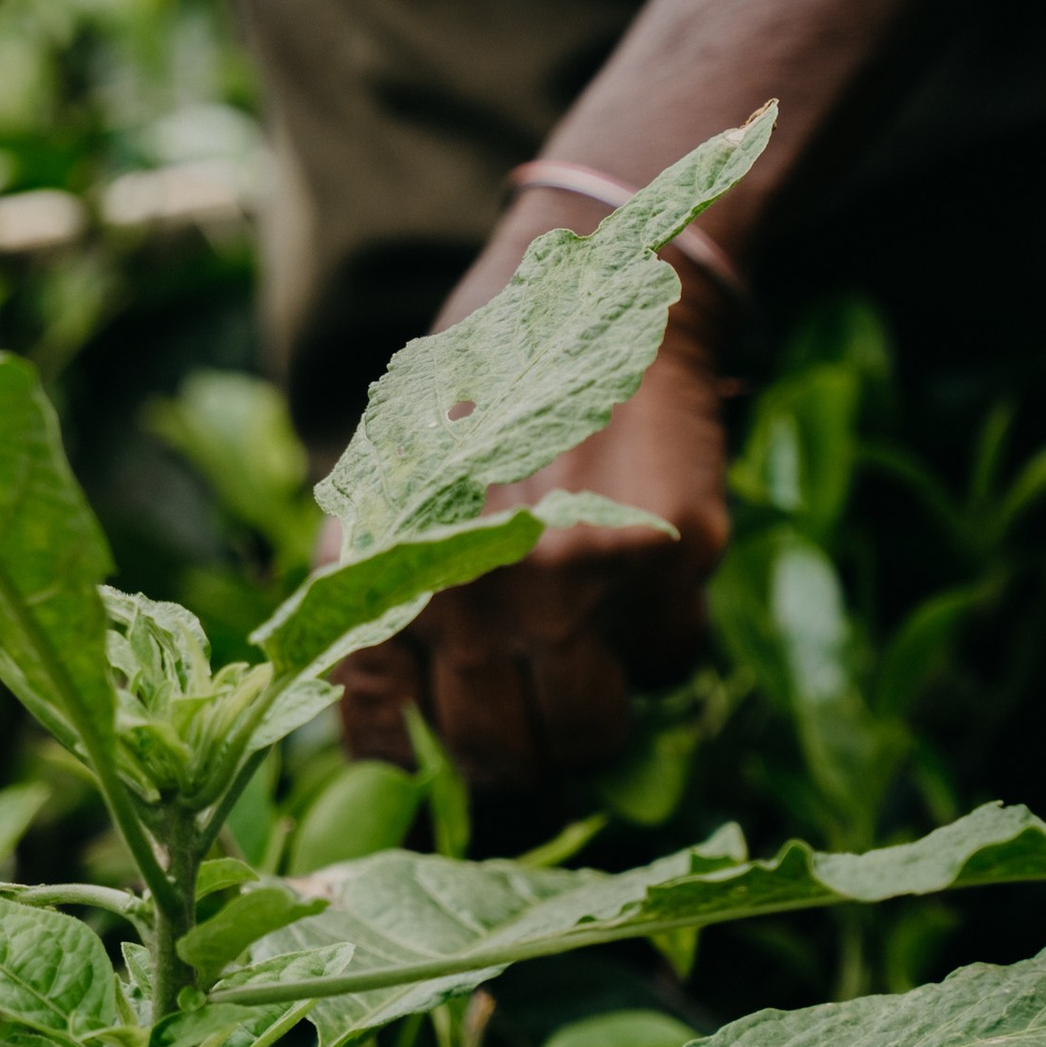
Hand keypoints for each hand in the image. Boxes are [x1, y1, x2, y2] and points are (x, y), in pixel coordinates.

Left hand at [337, 230, 735, 793]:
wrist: (591, 283)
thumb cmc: (476, 390)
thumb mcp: (386, 482)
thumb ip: (374, 600)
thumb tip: (389, 742)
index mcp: (377, 570)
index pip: (380, 742)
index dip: (421, 764)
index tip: (446, 749)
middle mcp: (464, 584)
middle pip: (498, 762)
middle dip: (519, 754)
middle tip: (533, 712)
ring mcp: (569, 575)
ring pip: (592, 736)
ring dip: (595, 713)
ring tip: (587, 646)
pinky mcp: (665, 554)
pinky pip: (671, 666)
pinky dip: (661, 642)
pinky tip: (641, 575)